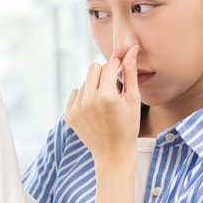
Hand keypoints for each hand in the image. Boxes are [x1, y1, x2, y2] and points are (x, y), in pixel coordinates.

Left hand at [65, 45, 140, 166]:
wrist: (113, 153)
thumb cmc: (128, 126)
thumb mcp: (133, 99)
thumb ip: (130, 72)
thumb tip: (132, 49)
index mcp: (106, 96)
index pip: (108, 66)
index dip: (116, 64)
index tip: (121, 68)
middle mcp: (89, 101)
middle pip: (93, 69)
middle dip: (103, 72)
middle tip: (112, 86)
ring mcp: (77, 109)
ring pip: (84, 82)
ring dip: (94, 86)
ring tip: (105, 102)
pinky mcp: (69, 115)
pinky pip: (75, 94)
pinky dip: (84, 96)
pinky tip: (94, 109)